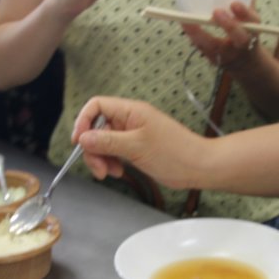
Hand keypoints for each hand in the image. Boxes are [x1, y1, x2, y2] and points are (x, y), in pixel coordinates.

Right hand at [72, 96, 203, 188]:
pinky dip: (112, 162)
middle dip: (93, 148)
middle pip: (97, 127)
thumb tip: (83, 138)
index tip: (78, 142)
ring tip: (110, 173)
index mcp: (131, 111)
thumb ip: (107, 141)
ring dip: (101, 158)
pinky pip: (115, 152)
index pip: (97, 106)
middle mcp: (130, 120)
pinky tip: (118, 172)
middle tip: (98, 168)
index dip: (83, 121)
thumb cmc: (174, 153)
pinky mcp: (136, 148)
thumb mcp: (136, 147)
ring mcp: (133, 134)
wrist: (199, 167)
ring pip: (104, 142)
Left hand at [182, 0, 261, 70]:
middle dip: (229, 25)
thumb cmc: (246, 32)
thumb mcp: (251, 15)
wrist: (245, 63)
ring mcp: (228, 55)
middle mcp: (242, 45)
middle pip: (239, 38)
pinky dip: (193, 34)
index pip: (253, 21)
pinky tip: (184, 23)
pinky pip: (202, 47)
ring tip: (187, 20)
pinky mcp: (213, 58)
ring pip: (215, 46)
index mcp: (254, 30)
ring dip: (200, 33)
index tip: (234, 4)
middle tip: (217, 12)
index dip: (244, 13)